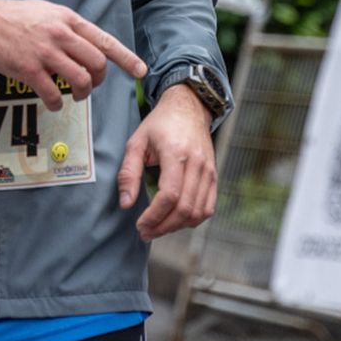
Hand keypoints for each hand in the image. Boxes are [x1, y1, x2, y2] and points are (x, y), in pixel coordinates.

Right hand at [0, 0, 145, 110]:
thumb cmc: (13, 16)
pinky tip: (53, 102)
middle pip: (97, 64)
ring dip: (82, 93)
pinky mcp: (29, 70)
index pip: (104, 40)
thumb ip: (67, 25)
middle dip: (99, 79)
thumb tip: (83, 42)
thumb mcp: (46, 11)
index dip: (125, 58)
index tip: (140, 70)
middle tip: (91, 84)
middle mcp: (60, 35)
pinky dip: (57, 103)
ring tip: (74, 95)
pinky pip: (54, 94)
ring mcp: (45, 53)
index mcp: (68, 19)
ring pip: (80, 81)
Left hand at [117, 84, 217, 241]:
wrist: (188, 108)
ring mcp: (209, 171)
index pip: (170, 195)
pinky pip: (208, 207)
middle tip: (145, 232)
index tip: (140, 224)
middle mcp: (197, 164)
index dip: (154, 216)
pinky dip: (193, 220)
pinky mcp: (214, 176)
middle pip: (185, 208)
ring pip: (198, 212)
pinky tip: (176, 221)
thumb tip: (126, 203)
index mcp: (176, 153)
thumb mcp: (136, 142)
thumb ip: (128, 172)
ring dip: (177, 226)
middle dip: (163, 226)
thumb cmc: (160, 124)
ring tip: (158, 228)